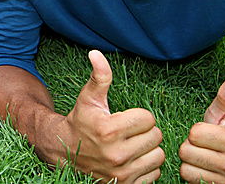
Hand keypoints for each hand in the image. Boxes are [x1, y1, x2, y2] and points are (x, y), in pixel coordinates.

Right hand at [58, 51, 163, 183]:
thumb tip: (96, 53)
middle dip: (145, 131)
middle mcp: (116, 154)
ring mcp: (122, 172)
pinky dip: (147, 167)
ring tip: (132, 145)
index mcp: (109, 129)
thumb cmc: (80, 121)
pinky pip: (155, 173)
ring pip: (159, 155)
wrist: (65, 152)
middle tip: (129, 132)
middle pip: (156, 136)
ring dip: (149, 149)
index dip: (138, 116)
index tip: (124, 118)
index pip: (148, 118)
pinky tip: (132, 159)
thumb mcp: (88, 98)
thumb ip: (99, 76)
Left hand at [179, 72, 224, 182]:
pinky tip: (203, 168)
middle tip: (204, 145)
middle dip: (191, 146)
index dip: (196, 130)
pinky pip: (189, 180)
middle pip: (187, 152)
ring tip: (203, 156)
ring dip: (190, 161)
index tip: (207, 131)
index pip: (194, 134)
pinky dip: (192, 174)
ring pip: (186, 168)